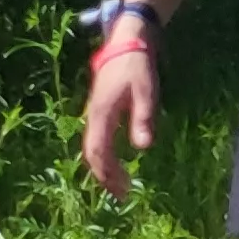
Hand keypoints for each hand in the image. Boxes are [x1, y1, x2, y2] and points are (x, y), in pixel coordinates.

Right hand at [80, 46, 159, 197]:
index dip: (107, 172)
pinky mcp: (101, 112)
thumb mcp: (146, 91)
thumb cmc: (137, 66)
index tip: (122, 189)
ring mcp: (95, 114)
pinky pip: (98, 140)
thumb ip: (143, 117)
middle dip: (104, 176)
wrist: (125, 43)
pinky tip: (116, 164)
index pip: (98, 151)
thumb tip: (143, 148)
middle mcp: (94, 117)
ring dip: (104, 168)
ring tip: (119, 185)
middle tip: (122, 195)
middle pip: (92, 153)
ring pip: (93, 148)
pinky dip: (104, 156)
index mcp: (102, 113)